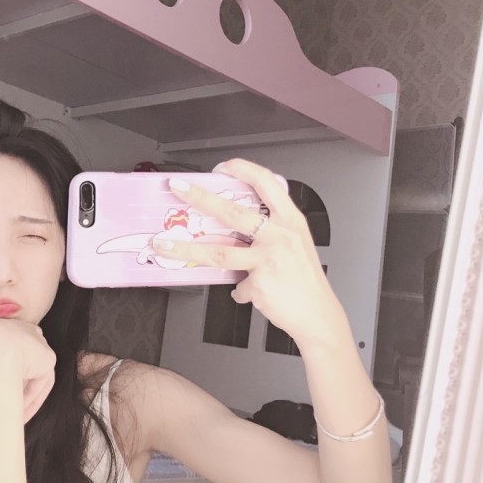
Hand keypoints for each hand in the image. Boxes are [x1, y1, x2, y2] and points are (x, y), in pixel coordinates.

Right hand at [0, 311, 56, 423]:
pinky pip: (41, 383)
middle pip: (29, 357)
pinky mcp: (48, 359)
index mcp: (14, 325)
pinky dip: (31, 399)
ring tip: (13, 412)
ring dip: (25, 394)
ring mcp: (40, 346)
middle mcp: (30, 332)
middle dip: (21, 378)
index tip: (2, 375)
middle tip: (9, 398)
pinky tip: (20, 413)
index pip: (19, 339)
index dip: (12, 359)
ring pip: (35, 374)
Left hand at [154, 158, 350, 345]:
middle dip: (200, 197)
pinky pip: (237, 285)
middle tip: (178, 188)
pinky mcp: (259, 284)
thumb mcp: (296, 242)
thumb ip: (270, 230)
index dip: (242, 169)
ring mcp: (269, 260)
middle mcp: (280, 236)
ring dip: (186, 248)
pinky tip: (247, 292)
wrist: (319, 316)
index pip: (266, 182)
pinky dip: (240, 290)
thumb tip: (235, 227)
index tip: (220, 167)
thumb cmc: (306, 280)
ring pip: (219, 251)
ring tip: (163, 244)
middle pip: (233, 212)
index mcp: (290, 220)